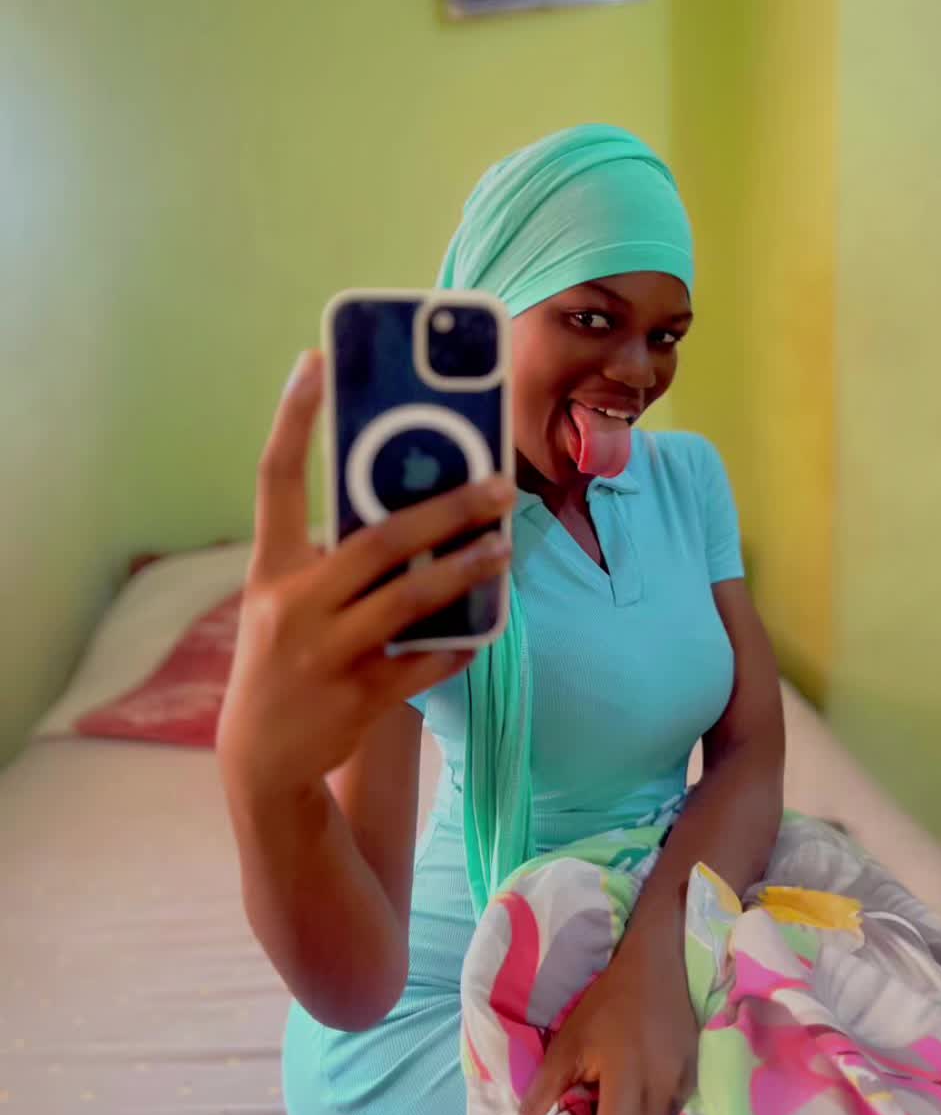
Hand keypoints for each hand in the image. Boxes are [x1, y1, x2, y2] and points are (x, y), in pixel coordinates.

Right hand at [217, 349, 514, 799]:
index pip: (276, 478)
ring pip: (409, 599)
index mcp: (270, 566)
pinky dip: (459, 641)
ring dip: (465, 570)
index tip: (314, 360)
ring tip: (503, 547)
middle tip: (498, 487)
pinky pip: (424, 661)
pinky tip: (487, 623)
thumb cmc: (288, 651)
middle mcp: (292, 603)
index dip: (293, 418)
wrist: (262, 754)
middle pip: (377, 540)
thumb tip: (417, 503)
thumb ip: (334, 555)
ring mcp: (324, 652)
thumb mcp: (288, 598)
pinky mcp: (357, 697)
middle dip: (445, 510)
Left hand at [504, 929, 698, 1114]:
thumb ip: (541, 1097)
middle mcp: (660, 1090)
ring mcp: (682, 1085)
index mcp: (627, 1082)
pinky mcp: (693, 1078)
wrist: (657, 961)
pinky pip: (669, 1114)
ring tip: (609, 1105)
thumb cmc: (606, 1001)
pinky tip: (633, 1090)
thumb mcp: (567, 1045)